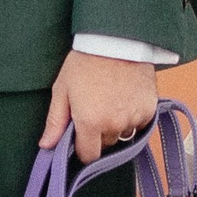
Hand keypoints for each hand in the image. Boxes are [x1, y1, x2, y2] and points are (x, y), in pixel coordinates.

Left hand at [41, 51, 157, 164]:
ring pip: (124, 134)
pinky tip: (125, 98)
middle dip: (99, 134)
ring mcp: (134, 117)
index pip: (89, 156)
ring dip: (117, 125)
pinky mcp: (149, 109)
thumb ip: (56, 122)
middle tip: (95, 109)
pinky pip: (140, 123)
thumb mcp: (62, 89)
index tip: (80, 136)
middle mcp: (114, 125)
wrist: (116, 40)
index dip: (83, 149)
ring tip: (111, 101)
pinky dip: (133, 116)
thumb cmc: (84, 63)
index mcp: (90, 123)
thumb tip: (46, 146)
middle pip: (106, 144)